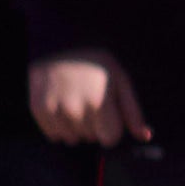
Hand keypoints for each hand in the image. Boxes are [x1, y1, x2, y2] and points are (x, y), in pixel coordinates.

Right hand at [30, 51, 148, 145]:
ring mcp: (55, 109)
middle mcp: (76, 108)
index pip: (110, 138)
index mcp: (100, 101)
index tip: (107, 110)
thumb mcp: (119, 80)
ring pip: (72, 139)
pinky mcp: (39, 109)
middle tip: (87, 99)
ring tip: (74, 102)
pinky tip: (60, 106)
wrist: (56, 46)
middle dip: (93, 124)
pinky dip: (58, 126)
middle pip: (91, 137)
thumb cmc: (94, 65)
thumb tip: (145, 136)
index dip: (111, 127)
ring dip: (75, 127)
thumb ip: (133, 111)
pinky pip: (54, 136)